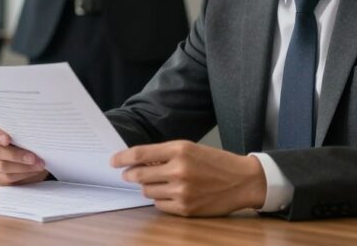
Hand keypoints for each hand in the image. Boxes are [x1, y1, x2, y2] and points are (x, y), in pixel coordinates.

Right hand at [0, 119, 48, 185]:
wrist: (29, 156)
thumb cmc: (25, 139)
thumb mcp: (23, 132)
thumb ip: (22, 131)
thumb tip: (34, 134)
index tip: (7, 140)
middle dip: (16, 155)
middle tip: (32, 157)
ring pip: (2, 165)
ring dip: (23, 166)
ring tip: (38, 165)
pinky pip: (6, 177)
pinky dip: (22, 174)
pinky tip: (33, 171)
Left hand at [111, 140, 266, 216]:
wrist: (243, 181)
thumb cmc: (216, 162)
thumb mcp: (191, 149)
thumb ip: (165, 154)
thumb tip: (138, 161)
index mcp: (180, 150)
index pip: (140, 154)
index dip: (122, 158)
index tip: (113, 160)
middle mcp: (179, 170)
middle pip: (139, 174)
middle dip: (130, 174)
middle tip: (129, 174)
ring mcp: (182, 191)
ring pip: (147, 191)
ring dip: (148, 187)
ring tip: (160, 182)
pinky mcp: (186, 208)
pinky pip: (159, 205)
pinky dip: (160, 200)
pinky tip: (170, 193)